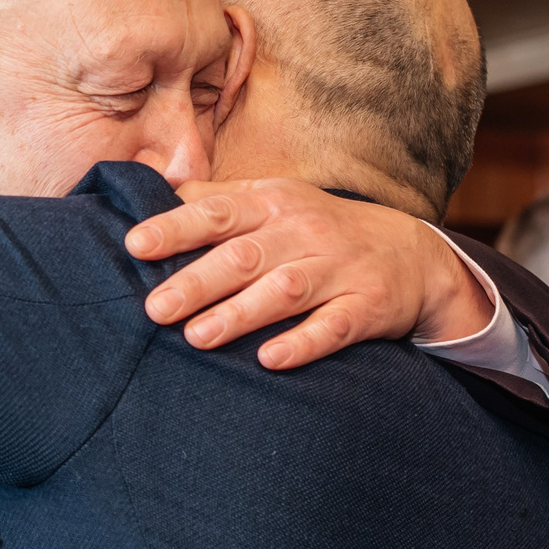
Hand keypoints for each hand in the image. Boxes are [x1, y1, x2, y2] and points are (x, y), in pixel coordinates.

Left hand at [124, 179, 492, 368]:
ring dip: (240, 314)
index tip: (135, 245)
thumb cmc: (320, 229)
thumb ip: (217, 199)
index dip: (176, 228)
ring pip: (284, 290)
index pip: (218, 212)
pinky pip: (333, 326)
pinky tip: (270, 359)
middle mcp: (304, 232)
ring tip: (197, 337)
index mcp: (274, 204)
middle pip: (244, 256)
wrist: (412, 254)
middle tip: (155, 308)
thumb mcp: (275, 200)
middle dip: (197, 282)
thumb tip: (155, 189)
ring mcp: (338, 269)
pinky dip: (302, 342)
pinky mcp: (367, 306)